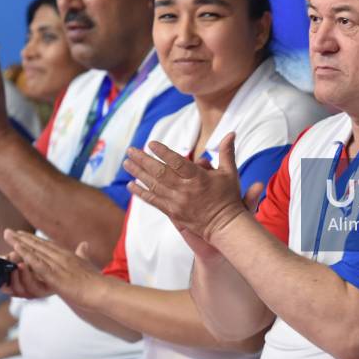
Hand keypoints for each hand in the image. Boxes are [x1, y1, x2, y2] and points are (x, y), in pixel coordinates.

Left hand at [3, 230, 102, 309]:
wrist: (102, 291)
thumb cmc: (96, 281)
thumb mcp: (87, 265)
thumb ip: (83, 254)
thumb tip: (84, 244)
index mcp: (68, 255)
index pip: (47, 245)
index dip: (33, 239)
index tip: (21, 234)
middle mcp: (62, 256)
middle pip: (38, 245)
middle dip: (22, 239)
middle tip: (8, 232)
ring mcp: (58, 265)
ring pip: (36, 252)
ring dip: (21, 244)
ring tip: (8, 236)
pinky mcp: (55, 276)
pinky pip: (38, 264)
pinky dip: (27, 256)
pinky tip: (17, 250)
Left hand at [124, 133, 247, 248]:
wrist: (224, 226)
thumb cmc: (228, 197)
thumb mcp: (230, 172)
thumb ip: (227, 152)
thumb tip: (231, 132)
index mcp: (198, 178)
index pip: (177, 163)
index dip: (163, 152)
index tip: (151, 143)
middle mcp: (185, 190)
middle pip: (160, 173)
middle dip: (143, 160)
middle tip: (131, 150)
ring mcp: (177, 202)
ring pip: (154, 186)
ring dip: (138, 173)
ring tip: (126, 163)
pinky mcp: (173, 212)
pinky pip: (153, 201)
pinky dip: (141, 193)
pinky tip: (131, 185)